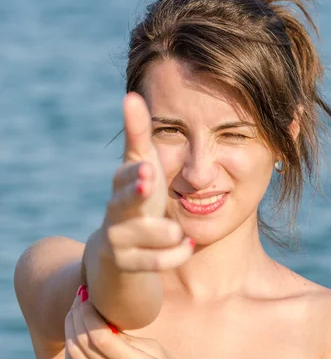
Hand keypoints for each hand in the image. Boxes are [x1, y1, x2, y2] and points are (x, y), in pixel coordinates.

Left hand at [65, 286, 192, 358]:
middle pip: (83, 343)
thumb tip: (103, 316)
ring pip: (73, 354)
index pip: (100, 337)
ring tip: (76, 310)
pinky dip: (70, 345)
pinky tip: (75, 331)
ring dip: (70, 327)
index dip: (89, 313)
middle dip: (77, 314)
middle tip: (80, 296)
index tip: (90, 295)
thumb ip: (128, 337)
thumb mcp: (157, 350)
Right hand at [100, 92, 194, 271]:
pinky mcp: (126, 263)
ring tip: (178, 231)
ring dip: (168, 233)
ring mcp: (117, 239)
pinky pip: (156, 262)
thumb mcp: (143, 168)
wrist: (122, 251)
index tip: (147, 169)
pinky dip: (175, 255)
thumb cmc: (139, 199)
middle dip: (135, 195)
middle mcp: (115, 211)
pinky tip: (187, 246)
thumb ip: (138, 136)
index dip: (135, 173)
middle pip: (123, 204)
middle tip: (148, 183)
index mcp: (123, 185)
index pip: (126, 176)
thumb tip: (131, 95)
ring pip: (146, 235)